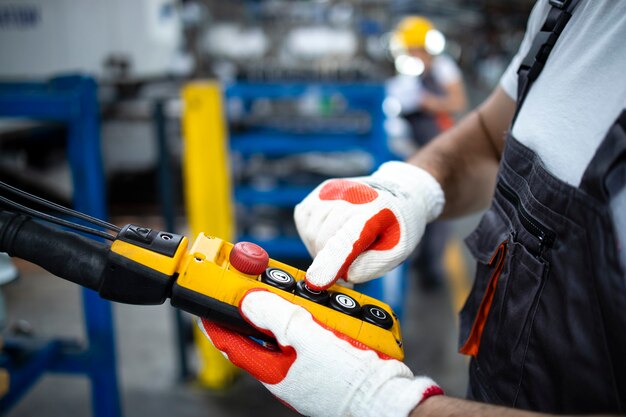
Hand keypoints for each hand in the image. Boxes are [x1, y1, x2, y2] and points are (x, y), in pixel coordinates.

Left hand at [198, 290, 442, 416]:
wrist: (390, 398)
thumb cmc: (351, 379)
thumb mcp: (307, 339)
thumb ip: (276, 316)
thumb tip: (248, 299)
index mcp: (274, 369)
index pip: (233, 342)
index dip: (217, 319)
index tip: (208, 299)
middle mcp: (286, 370)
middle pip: (263, 332)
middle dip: (262, 305)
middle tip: (262, 282)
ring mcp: (308, 367)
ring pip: (291, 330)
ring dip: (294, 309)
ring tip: (306, 296)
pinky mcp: (328, 362)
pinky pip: (314, 335)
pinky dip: (316, 318)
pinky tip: (330, 311)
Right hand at [294, 161, 443, 289]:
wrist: (399, 192)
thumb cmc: (397, 226)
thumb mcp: (396, 252)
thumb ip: (369, 266)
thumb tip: (341, 275)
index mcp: (375, 213)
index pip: (347, 239)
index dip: (331, 262)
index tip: (317, 282)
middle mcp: (351, 195)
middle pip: (323, 240)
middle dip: (330, 260)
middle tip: (347, 263)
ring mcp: (334, 189)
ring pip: (311, 231)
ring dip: (321, 247)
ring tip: (342, 246)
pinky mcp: (322, 189)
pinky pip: (304, 218)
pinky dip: (312, 231)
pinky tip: (331, 232)